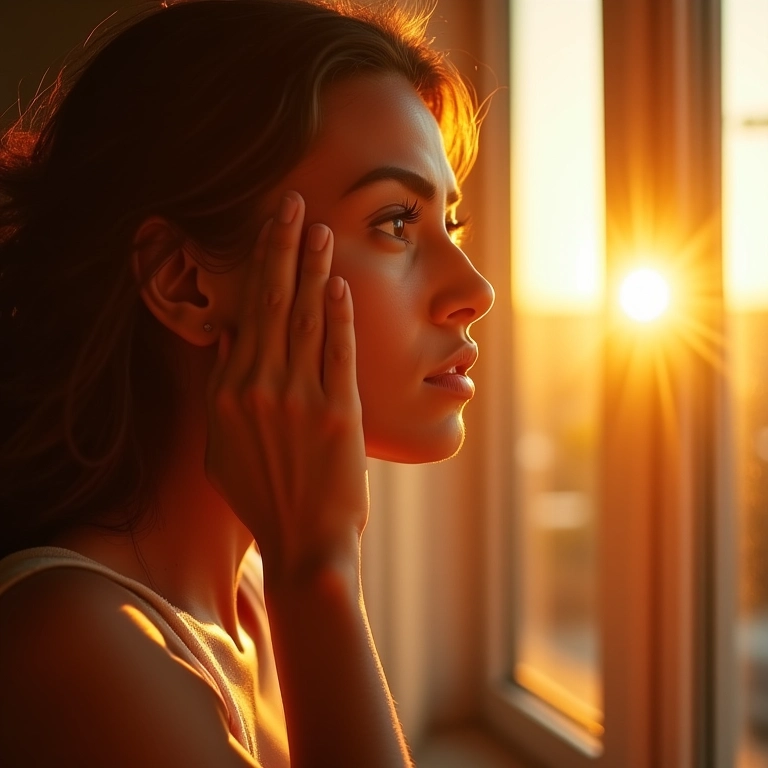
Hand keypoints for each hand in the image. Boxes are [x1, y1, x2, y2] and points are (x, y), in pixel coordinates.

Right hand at [204, 192, 368, 584]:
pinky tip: (338, 281)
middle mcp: (256, 389)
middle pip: (268, 302)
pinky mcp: (337, 413)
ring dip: (310, 269)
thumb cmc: (264, 497)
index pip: (242, 315)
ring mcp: (298, 399)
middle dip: (279, 247)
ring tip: (316, 227)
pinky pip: (336, 353)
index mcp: (226, 395)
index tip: (266, 232)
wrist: (305, 543)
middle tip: (288, 201)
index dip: (255, 269)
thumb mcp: (222, 448)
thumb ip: (220, 393)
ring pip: (302, 318)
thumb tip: (225, 341)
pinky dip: (337, 315)